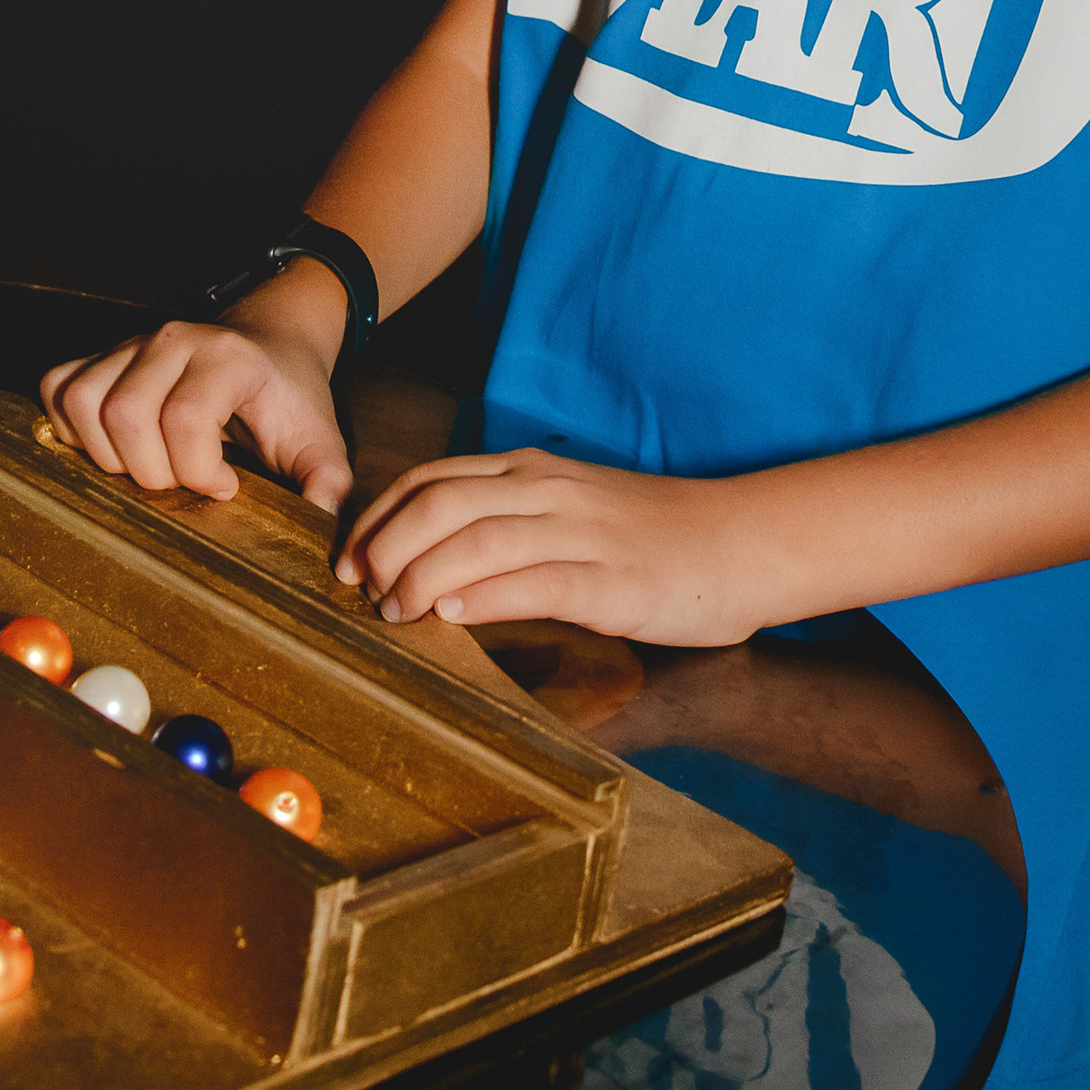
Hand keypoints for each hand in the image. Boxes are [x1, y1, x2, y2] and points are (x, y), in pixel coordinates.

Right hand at [41, 318, 351, 516]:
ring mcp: (130, 344)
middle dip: (151, 471)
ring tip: (149, 467)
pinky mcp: (100, 355)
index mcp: (227, 357)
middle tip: (183, 482)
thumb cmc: (287, 398)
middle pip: (126, 415)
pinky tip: (112, 449)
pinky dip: (72, 430)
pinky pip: (57, 389)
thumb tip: (320, 524)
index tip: (226, 486)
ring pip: (83, 403)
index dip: (198, 470)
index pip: (185, 417)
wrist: (268, 342)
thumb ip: (326, 481)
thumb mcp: (318, 439)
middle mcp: (172, 340)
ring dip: (107, 455)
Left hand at [338, 445, 780, 644]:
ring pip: (476, 539)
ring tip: (393, 609)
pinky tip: (451, 616)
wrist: (743, 542)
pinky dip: (483, 597)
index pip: (432, 478)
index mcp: (533, 473)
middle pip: (440, 503)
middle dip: (385, 545)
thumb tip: (435, 559)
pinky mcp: (611, 581)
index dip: (379, 516)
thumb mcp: (572, 509)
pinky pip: (533, 581)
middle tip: (359, 589)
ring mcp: (581, 534)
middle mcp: (548, 493)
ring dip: (420, 576)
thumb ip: (511, 521)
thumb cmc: (655, 534)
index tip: (347, 555)